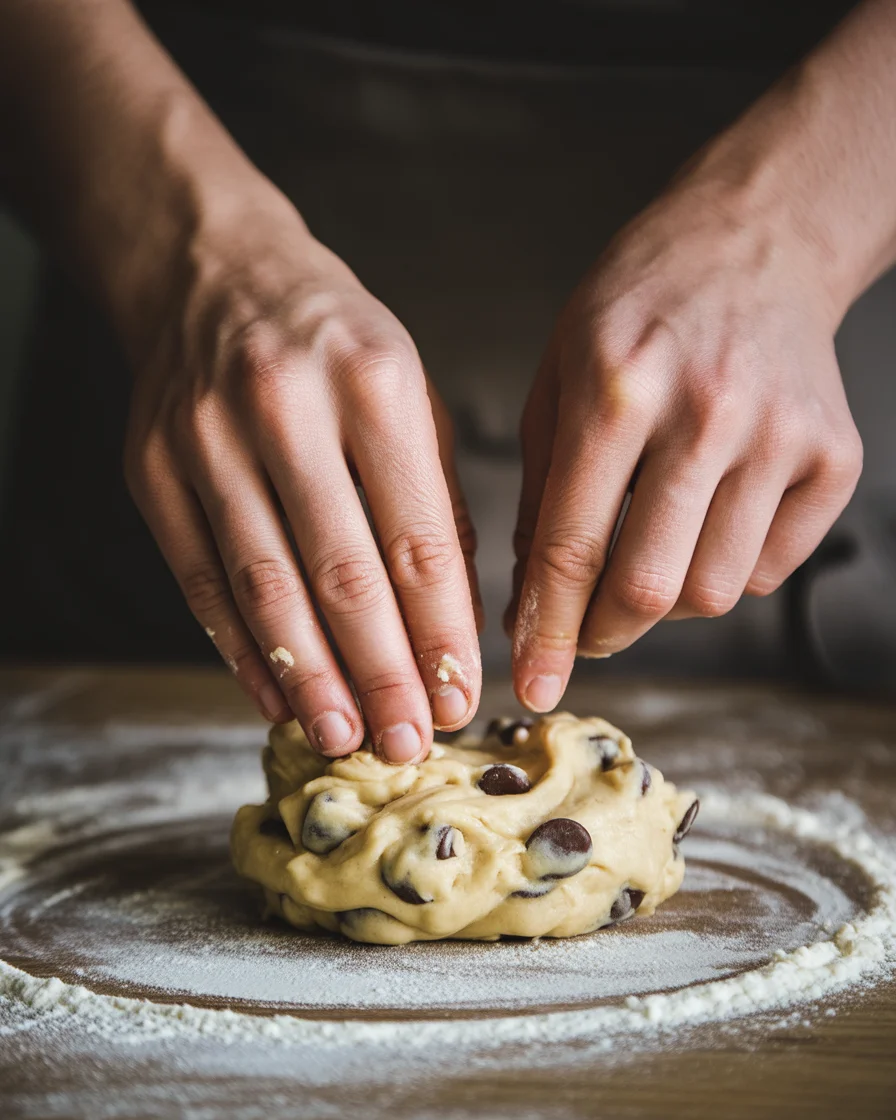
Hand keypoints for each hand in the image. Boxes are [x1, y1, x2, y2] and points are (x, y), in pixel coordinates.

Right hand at [123, 188, 481, 760]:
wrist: (211, 273)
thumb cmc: (334, 342)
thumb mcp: (411, 393)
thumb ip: (435, 500)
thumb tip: (450, 620)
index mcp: (373, 380)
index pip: (417, 537)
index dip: (440, 633)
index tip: (459, 696)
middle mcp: (284, 406)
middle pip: (342, 574)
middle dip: (381, 673)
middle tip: (407, 742)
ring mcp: (206, 438)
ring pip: (266, 587)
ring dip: (310, 677)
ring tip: (345, 737)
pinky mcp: (153, 469)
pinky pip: (202, 580)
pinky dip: (241, 648)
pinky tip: (277, 694)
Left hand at [507, 166, 862, 711]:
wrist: (756, 241)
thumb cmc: (639, 306)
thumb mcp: (558, 376)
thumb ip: (541, 492)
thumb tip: (531, 601)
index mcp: (616, 385)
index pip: (572, 544)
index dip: (546, 631)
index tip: (533, 687)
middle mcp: (705, 411)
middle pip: (650, 586)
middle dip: (602, 634)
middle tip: (585, 634)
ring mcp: (780, 434)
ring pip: (713, 590)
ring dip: (665, 602)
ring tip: (645, 558)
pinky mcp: (834, 455)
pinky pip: (769, 568)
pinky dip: (725, 570)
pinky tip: (705, 524)